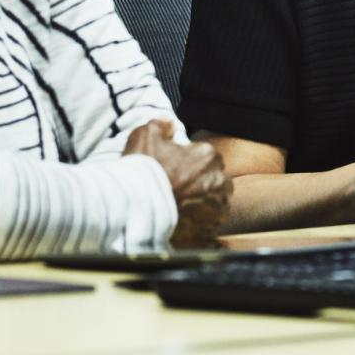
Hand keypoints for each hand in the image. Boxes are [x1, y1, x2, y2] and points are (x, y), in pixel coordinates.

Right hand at [123, 120, 231, 247]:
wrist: (135, 212)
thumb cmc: (142, 173)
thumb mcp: (144, 137)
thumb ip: (160, 125)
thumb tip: (168, 123)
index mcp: (208, 157)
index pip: (207, 156)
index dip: (190, 162)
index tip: (176, 170)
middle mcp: (219, 181)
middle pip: (213, 179)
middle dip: (200, 183)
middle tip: (177, 190)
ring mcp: (217, 209)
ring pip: (214, 203)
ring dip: (202, 204)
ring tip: (179, 208)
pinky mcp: (211, 231)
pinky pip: (211, 226)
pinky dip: (200, 226)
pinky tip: (183, 225)